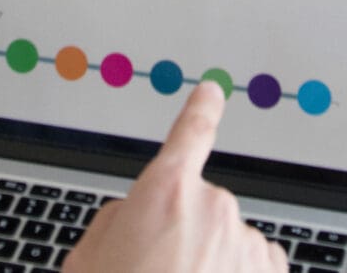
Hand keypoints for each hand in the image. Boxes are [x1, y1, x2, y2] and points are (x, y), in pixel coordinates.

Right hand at [67, 84, 286, 272]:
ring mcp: (246, 245)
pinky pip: (257, 267)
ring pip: (231, 244)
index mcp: (165, 191)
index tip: (213, 92)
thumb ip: (120, 220)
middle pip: (202, 209)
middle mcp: (214, 207)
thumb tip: (140, 215)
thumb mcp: (89, 258)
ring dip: (214, 265)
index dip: (201, 111)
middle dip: (185, 237)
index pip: (189, 135)